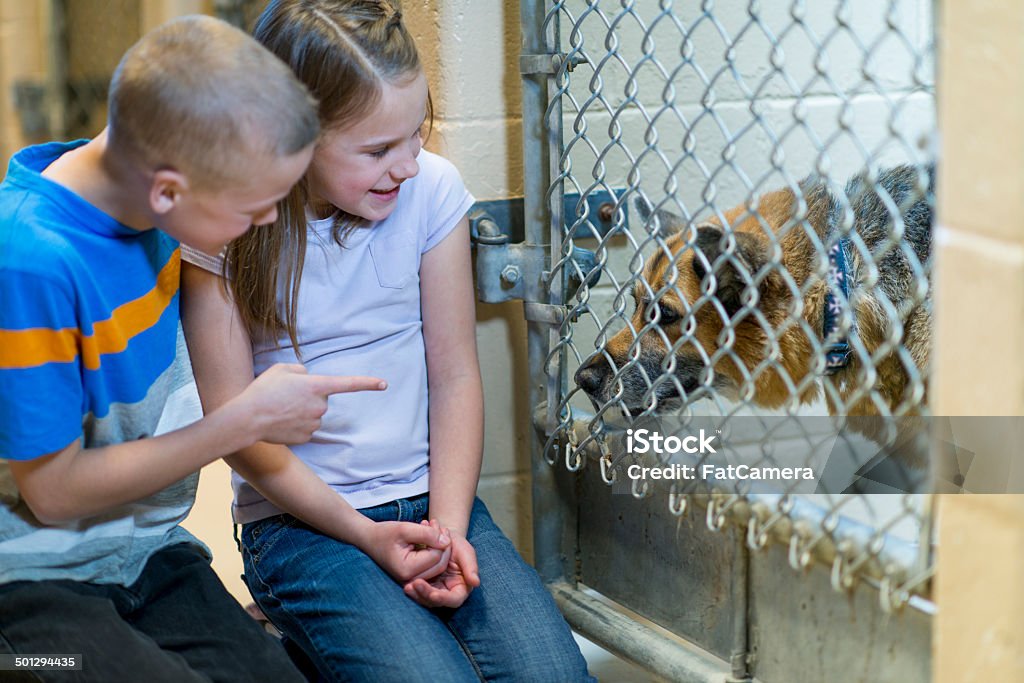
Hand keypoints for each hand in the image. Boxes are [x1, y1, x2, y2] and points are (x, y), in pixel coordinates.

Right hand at [235, 363, 385, 443]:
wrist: (248, 418)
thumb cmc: (263, 390)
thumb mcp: (281, 369)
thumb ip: (300, 371)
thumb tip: (307, 379)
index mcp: (317, 386)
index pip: (349, 384)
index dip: (368, 383)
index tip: (384, 384)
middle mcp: (320, 406)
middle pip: (322, 399)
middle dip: (308, 396)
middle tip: (285, 395)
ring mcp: (314, 423)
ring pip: (313, 414)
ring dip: (300, 410)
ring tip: (279, 408)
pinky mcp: (306, 437)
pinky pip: (305, 427)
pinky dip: (295, 424)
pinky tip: (280, 421)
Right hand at [361, 520, 452, 583]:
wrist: (370, 539)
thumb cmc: (385, 533)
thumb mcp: (405, 529)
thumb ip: (427, 534)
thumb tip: (447, 542)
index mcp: (406, 570)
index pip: (436, 556)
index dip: (440, 538)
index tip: (434, 522)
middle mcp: (410, 580)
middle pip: (440, 564)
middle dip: (443, 544)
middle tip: (436, 525)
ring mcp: (412, 580)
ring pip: (438, 566)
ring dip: (440, 547)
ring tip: (432, 529)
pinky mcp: (414, 577)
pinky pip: (432, 566)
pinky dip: (434, 551)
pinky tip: (429, 538)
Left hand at [403, 521, 479, 608]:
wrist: (439, 537)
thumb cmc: (456, 544)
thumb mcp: (465, 551)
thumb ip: (471, 567)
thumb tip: (475, 583)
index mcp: (460, 587)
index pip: (454, 599)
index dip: (444, 599)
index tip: (433, 594)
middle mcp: (447, 592)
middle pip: (436, 601)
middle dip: (425, 595)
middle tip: (415, 585)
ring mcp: (434, 590)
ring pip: (424, 599)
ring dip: (416, 595)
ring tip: (408, 586)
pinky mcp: (422, 586)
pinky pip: (417, 592)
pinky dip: (412, 590)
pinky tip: (406, 584)